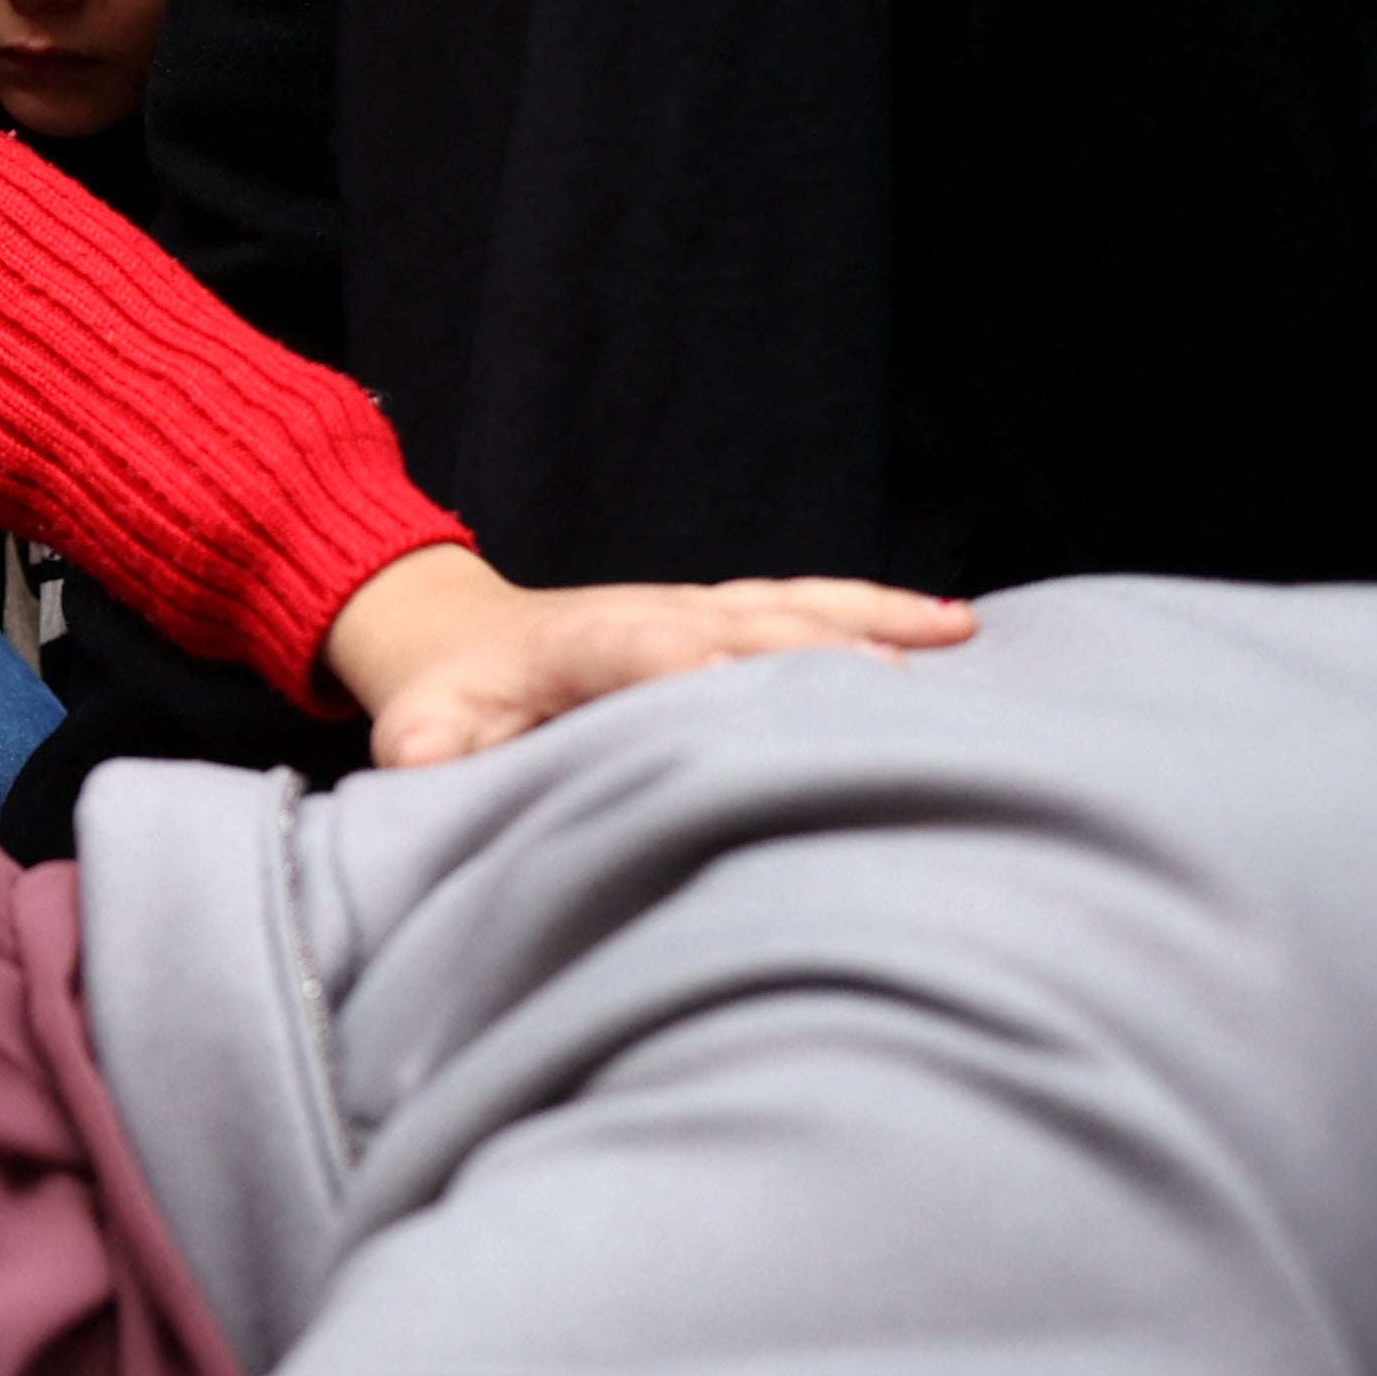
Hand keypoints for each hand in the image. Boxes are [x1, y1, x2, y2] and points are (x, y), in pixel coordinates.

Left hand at [317, 543, 976, 768]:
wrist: (454, 632)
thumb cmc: (445, 703)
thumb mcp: (419, 736)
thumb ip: (427, 757)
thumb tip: (423, 772)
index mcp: (573, 644)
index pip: (638, 646)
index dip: (691, 661)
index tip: (745, 678)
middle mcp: (648, 611)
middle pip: (742, 619)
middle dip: (812, 646)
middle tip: (893, 681)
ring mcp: (696, 605)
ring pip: (792, 603)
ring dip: (871, 620)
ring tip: (955, 637)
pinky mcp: (729, 614)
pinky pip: (812, 603)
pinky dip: (881, 610)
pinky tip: (957, 623)